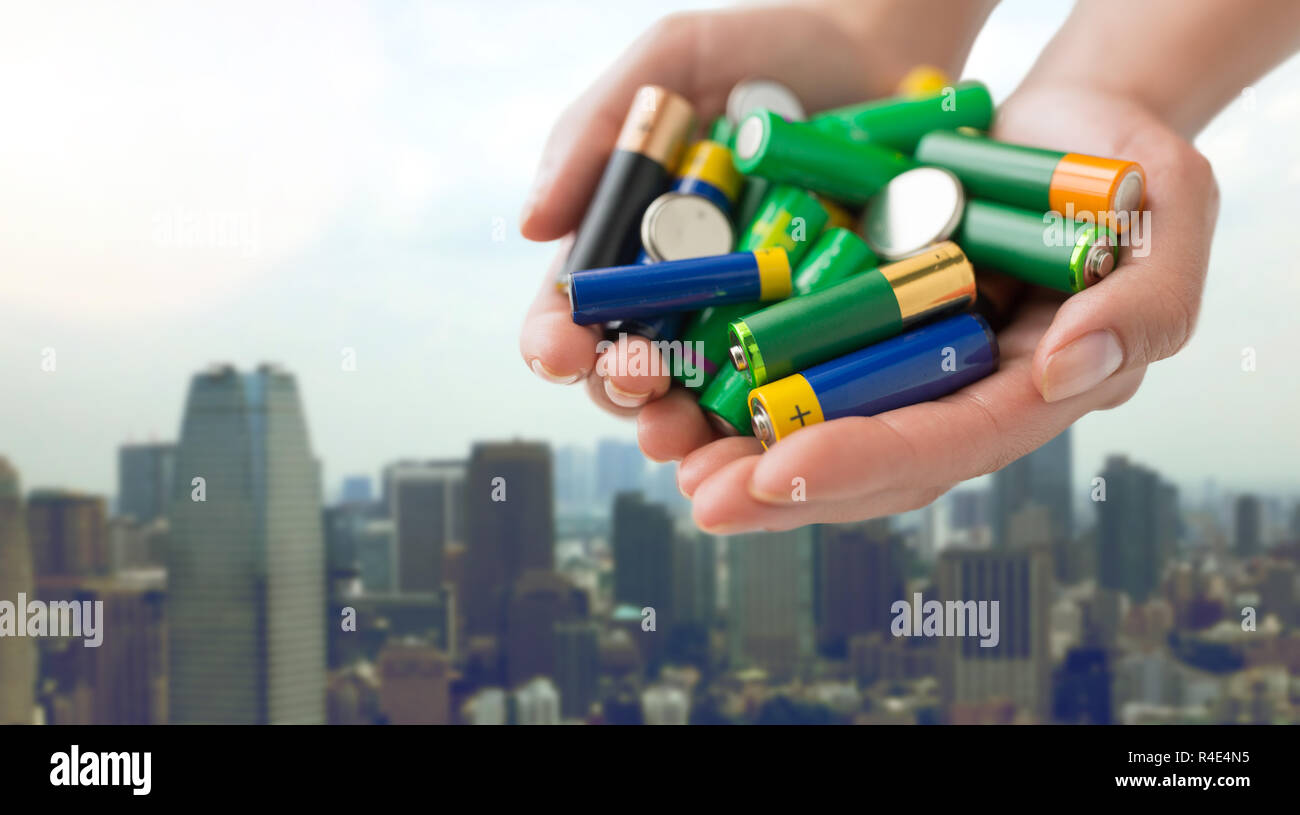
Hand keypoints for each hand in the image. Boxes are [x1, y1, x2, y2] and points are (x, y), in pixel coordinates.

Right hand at [518, 2, 981, 429]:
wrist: (885, 45)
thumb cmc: (766, 47)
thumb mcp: (672, 60)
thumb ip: (595, 129)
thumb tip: (531, 223)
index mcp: (629, 243)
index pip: (573, 309)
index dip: (554, 338)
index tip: (559, 348)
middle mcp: (681, 295)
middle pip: (628, 367)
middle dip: (620, 389)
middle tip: (638, 386)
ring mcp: (750, 319)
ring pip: (700, 397)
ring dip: (682, 426)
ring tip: (683, 431)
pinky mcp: (818, 333)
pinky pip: (790, 387)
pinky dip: (770, 417)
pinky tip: (764, 434)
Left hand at [678, 85, 1218, 532]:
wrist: (1068, 129)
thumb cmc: (1129, 175)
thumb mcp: (1170, 218)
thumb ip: (1141, 302)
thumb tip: (1063, 370)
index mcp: (1023, 393)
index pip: (944, 445)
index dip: (866, 461)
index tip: (784, 470)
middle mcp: (952, 395)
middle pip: (864, 460)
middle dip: (781, 487)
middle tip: (702, 501)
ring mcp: (900, 364)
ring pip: (814, 425)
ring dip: (738, 452)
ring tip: (668, 460)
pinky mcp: (857, 324)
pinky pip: (788, 364)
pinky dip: (730, 379)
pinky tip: (673, 391)